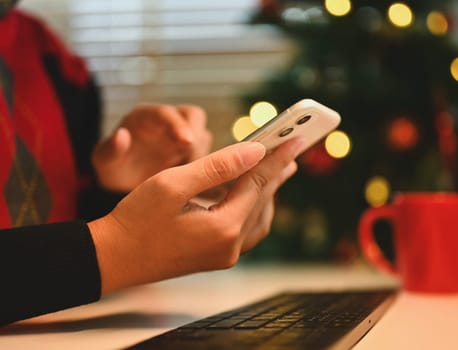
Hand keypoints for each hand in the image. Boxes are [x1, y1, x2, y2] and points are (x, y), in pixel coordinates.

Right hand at [88, 139, 301, 293]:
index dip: (277, 157)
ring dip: (266, 191)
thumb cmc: (135, 219)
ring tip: (276, 170)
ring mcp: (224, 256)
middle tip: (291, 151)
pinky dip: (252, 208)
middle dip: (276, 173)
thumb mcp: (173, 183)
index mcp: (223, 228)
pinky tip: (250, 195)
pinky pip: (246, 230)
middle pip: (262, 201)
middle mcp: (230, 247)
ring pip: (258, 218)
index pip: (258, 183)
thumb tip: (256, 151)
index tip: (296, 138)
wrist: (112, 258)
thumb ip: (218, 166)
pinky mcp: (215, 258)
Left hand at [92, 104, 211, 191]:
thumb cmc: (113, 169)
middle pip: (194, 116)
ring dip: (202, 156)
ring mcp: (183, 136)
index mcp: (146, 117)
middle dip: (196, 138)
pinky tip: (197, 185)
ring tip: (189, 180)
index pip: (166, 113)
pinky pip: (209, 154)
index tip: (186, 141)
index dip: (178, 124)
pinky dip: (207, 168)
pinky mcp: (194, 151)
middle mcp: (168, 121)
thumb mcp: (104, 163)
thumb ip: (110, 150)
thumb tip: (121, 135)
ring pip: (204, 137)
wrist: (124, 187)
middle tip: (191, 165)